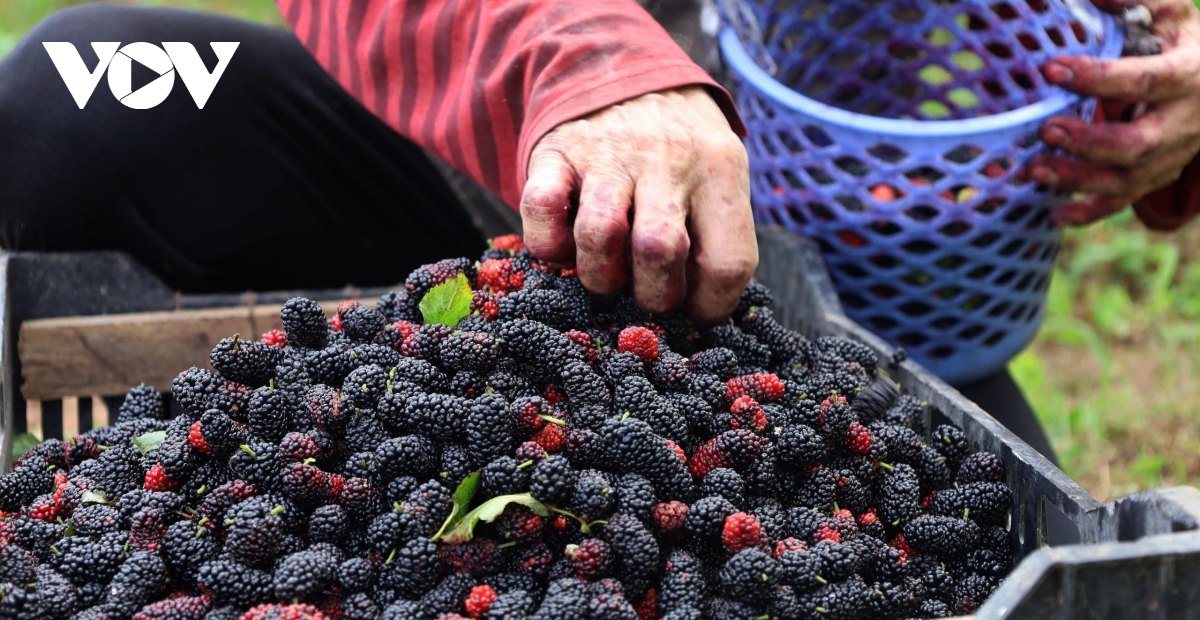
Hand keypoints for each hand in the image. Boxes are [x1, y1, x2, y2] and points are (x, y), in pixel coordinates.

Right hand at [519, 86, 756, 323]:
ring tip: (607, 273)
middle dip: (651, 295)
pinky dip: (548, 244)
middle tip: (647, 292)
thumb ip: (718, 232)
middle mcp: (666, 159)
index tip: (694, 311)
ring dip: (600, 276)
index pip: (728, 262)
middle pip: (659, 252)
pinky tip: (564, 246)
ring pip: (599, 235)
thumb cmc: (680, 145)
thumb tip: (697, 312)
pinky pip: (541, 210)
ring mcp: (606, 153)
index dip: (709, 306)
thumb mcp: (719, 171)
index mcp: (720, 170)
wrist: (622, 67)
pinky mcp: (556, 152)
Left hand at [1029, 0, 1199, 225]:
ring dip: (1078, 178)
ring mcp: (1171, 155)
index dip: (1098, 78)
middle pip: (1137, 143)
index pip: (1144, 81)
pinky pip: (1124, 200)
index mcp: (1188, 76)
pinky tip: (1054, 212)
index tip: (1052, 68)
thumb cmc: (1185, 42)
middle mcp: (1183, 122)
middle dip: (1089, 141)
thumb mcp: (1172, 14)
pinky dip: (1089, 211)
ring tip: (1034, 169)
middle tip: (1045, 130)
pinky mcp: (1156, 175)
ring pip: (1127, 179)